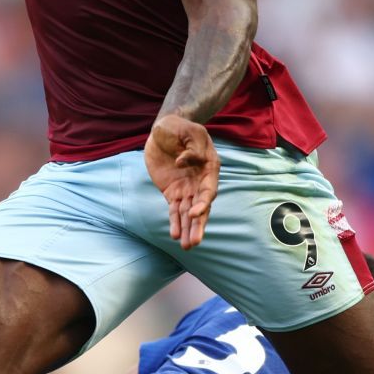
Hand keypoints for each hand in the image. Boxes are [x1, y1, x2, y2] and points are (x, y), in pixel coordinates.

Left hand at [145, 115, 219, 248]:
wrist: (165, 129)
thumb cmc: (179, 127)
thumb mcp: (188, 130)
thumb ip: (191, 146)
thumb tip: (182, 162)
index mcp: (209, 167)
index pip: (209, 189)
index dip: (203, 203)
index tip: (194, 213)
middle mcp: (200, 181)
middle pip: (201, 207)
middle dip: (197, 225)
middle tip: (194, 242)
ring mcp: (186, 188)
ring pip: (188, 213)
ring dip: (187, 229)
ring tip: (186, 246)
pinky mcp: (172, 192)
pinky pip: (174, 210)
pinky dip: (174, 222)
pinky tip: (174, 235)